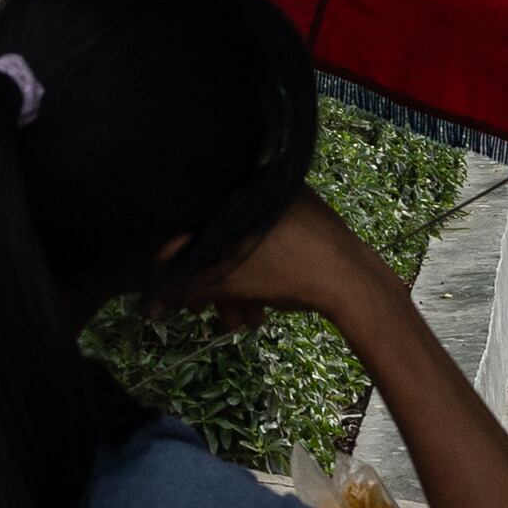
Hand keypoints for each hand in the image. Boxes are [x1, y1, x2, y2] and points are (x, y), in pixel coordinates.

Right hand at [198, 194, 392, 324]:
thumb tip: (151, 302)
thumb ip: (188, 288)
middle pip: (224, 239)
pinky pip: (272, 240)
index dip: (185, 264)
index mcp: (242, 189)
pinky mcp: (309, 215)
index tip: (186, 295)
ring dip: (241, 285)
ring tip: (245, 321)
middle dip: (218, 284)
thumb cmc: (290, 274)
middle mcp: (262, 185)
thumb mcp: (232, 283)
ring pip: (250, 243)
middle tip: (215, 315)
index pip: (197, 225)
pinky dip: (264, 269)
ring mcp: (289, 198)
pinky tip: (265, 304)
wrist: (356, 283)